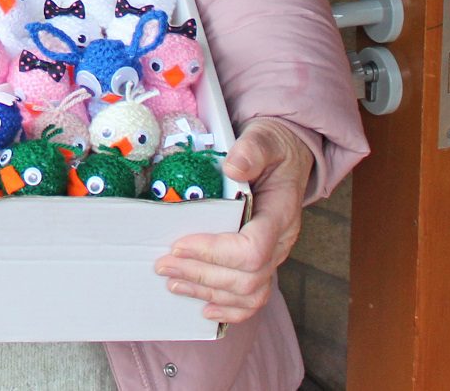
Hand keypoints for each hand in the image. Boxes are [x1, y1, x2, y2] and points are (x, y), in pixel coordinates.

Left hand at [154, 118, 314, 322]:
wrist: (287, 156)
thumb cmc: (274, 147)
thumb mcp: (264, 138)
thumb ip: (251, 151)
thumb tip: (232, 168)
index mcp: (281, 212)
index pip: (253, 248)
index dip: (215, 252)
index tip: (180, 245)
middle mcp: (281, 241)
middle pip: (247, 277)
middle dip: (201, 274)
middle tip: (163, 264)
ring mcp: (275, 255)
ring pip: (249, 293)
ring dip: (208, 293)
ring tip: (173, 283)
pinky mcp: (264, 262)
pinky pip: (254, 298)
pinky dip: (230, 310)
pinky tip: (205, 309)